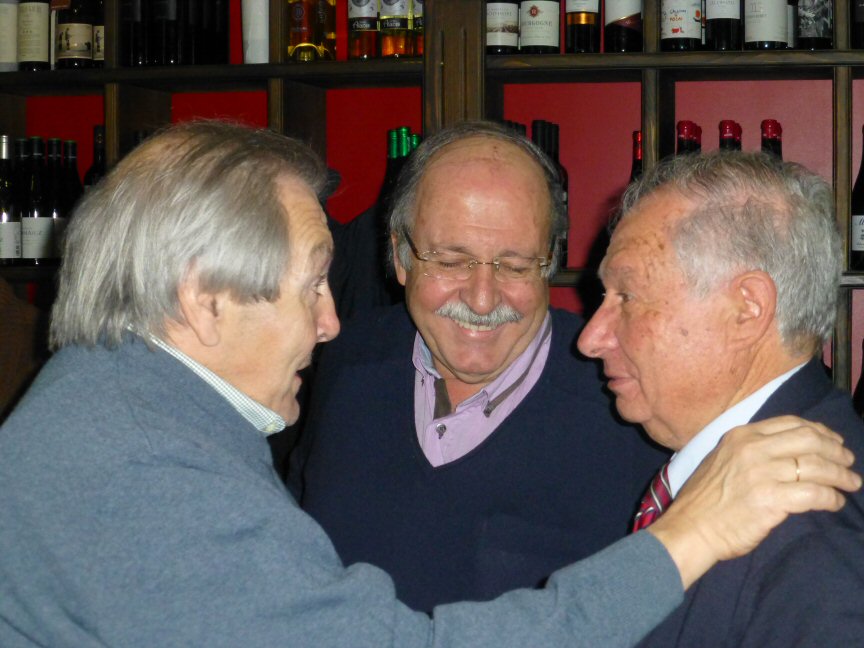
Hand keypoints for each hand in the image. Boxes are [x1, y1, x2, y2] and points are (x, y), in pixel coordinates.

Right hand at [648, 415, 860, 588]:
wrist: (690, 528)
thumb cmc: (704, 499)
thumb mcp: (722, 460)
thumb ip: (751, 451)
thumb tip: (790, 454)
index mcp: (740, 436)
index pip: (790, 423)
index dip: (819, 431)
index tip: (834, 441)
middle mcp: (752, 449)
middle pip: (809, 440)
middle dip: (836, 450)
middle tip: (849, 462)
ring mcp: (762, 473)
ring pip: (817, 466)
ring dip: (841, 475)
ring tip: (852, 483)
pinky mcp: (771, 500)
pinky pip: (814, 494)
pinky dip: (831, 498)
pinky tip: (835, 502)